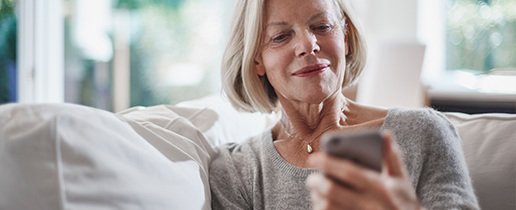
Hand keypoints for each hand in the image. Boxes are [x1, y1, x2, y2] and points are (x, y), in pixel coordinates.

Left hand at [306, 132, 421, 209]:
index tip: (312, 158)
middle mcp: (369, 204)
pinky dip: (322, 209)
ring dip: (317, 198)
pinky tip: (323, 204)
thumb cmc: (403, 201)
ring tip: (317, 192)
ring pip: (327, 207)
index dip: (328, 163)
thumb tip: (386, 134)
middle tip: (311, 178)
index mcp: (379, 187)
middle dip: (316, 182)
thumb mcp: (402, 180)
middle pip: (333, 191)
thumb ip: (392, 157)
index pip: (349, 171)